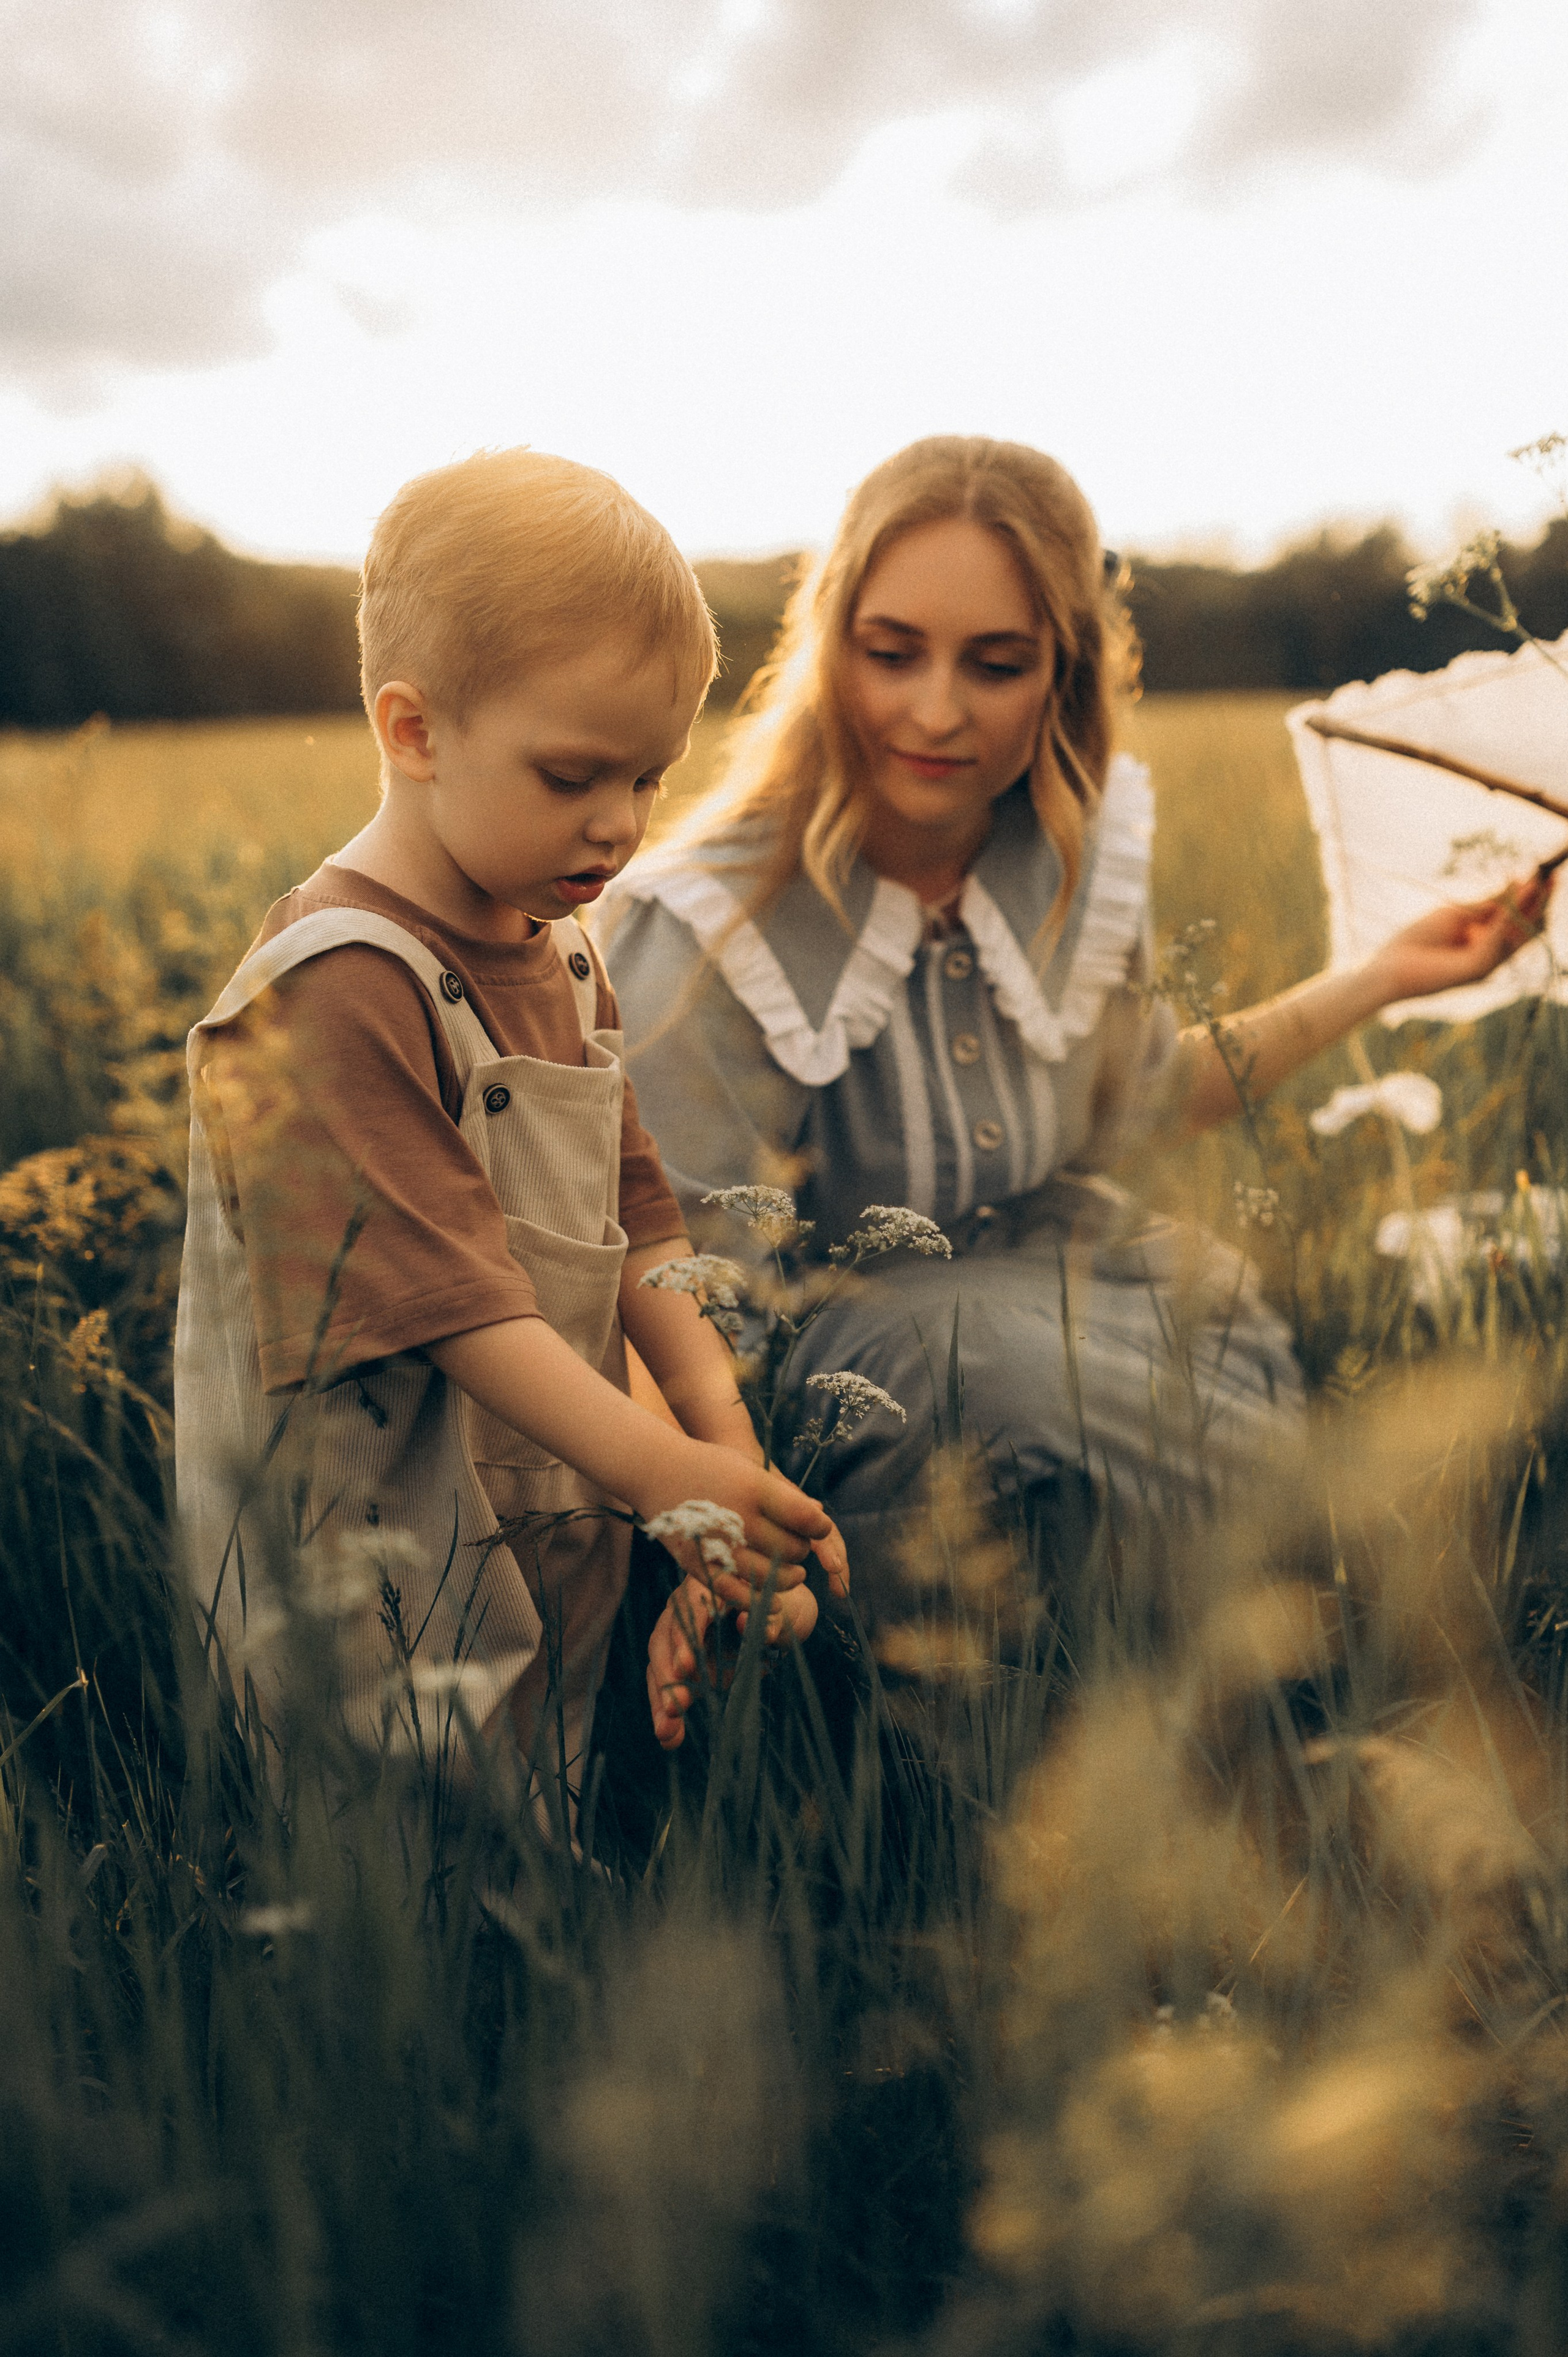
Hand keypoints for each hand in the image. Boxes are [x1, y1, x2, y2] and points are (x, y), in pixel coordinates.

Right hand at [634, 1437, 850, 1605]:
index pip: (804, 1516)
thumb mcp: (750, 1468)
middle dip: (802, 1551)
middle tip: (800, 1548)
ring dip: (789, 1578)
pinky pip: (736, 1593)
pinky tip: (775, 1604)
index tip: (819, 1528)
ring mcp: (717, 1543)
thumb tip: (821, 1519)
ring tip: (795, 1573)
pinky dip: (759, 1602)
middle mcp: (738, 1516)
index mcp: (754, 1488)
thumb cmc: (713, 1465)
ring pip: (769, 1575)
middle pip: (790, 1548)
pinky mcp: (699, 1563)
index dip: (819, 1527)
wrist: (656, 1470)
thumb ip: (785, 1495)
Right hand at [646, 1572, 819, 1750]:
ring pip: (659, 1661)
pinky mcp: (678, 1657)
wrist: (779, 1614)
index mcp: (712, 1584)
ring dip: (662, 1697)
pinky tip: (670, 1738)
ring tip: (667, 1733)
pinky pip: (665, 1680)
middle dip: (669, 1675)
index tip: (686, 1668)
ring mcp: (677, 1631)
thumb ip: (768, 1620)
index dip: (687, 1639)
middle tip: (675, 1708)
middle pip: (666, 1637)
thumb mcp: (785, 1614)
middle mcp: (685, 1604)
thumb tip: (744, 1622)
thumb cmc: (781, 1608)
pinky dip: (666, 1708)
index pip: (692, 1609)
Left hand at [1367, 873, 1552, 1003]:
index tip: (1542, 874)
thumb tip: (1519, 883)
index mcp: (1485, 943)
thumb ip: (1488, 903)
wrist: (1390, 965)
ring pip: (1518, 936)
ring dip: (1531, 907)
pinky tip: (1518, 894)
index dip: (1532, 898)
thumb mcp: (1457, 913)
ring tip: (1541, 881)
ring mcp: (1487, 965)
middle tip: (1554, 877)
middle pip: (1526, 929)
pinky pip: (1497, 939)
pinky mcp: (1477, 970)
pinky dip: (1508, 917)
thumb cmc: (1417, 939)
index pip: (1517, 920)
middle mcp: (1492, 956)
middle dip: (1540, 903)